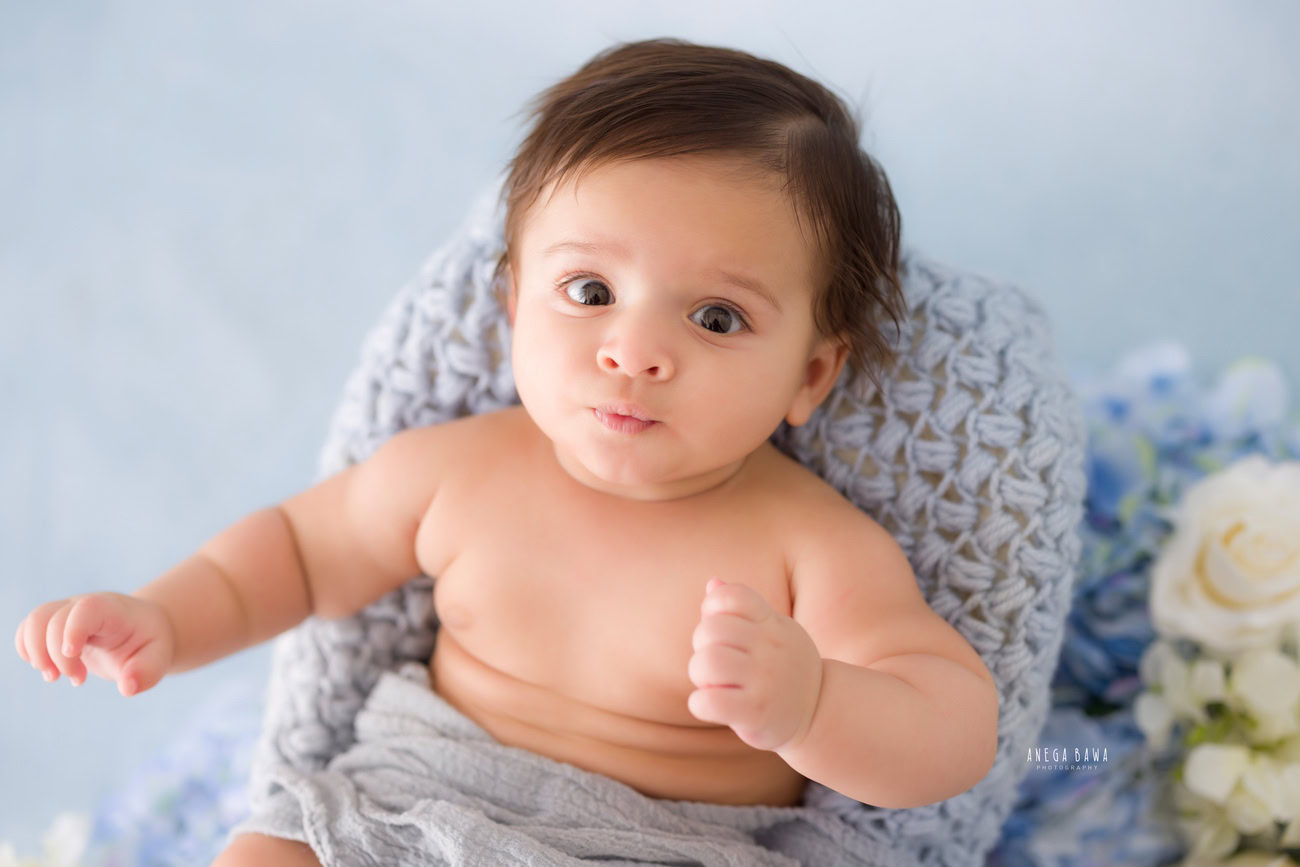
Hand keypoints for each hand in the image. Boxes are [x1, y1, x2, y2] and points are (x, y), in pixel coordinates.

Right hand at [14, 591, 174, 695]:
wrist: (141, 629)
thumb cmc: (148, 643)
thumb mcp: (158, 657)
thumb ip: (145, 672)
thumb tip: (127, 688)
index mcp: (114, 611)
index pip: (87, 608)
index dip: (73, 629)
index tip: (72, 654)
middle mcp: (85, 606)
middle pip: (54, 618)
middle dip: (57, 656)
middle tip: (77, 679)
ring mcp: (67, 612)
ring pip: (35, 620)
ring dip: (36, 653)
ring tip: (54, 676)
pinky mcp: (54, 623)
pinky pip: (28, 628)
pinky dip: (27, 649)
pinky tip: (47, 667)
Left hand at [686, 577, 823, 751]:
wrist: (819, 710)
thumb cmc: (785, 666)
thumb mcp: (773, 630)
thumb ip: (742, 608)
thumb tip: (712, 583)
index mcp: (772, 623)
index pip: (733, 596)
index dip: (713, 606)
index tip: (719, 625)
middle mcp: (771, 648)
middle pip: (711, 629)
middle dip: (701, 645)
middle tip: (716, 661)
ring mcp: (765, 680)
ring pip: (707, 663)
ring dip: (700, 674)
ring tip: (714, 683)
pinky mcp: (756, 712)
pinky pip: (708, 701)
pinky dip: (699, 704)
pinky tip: (712, 705)